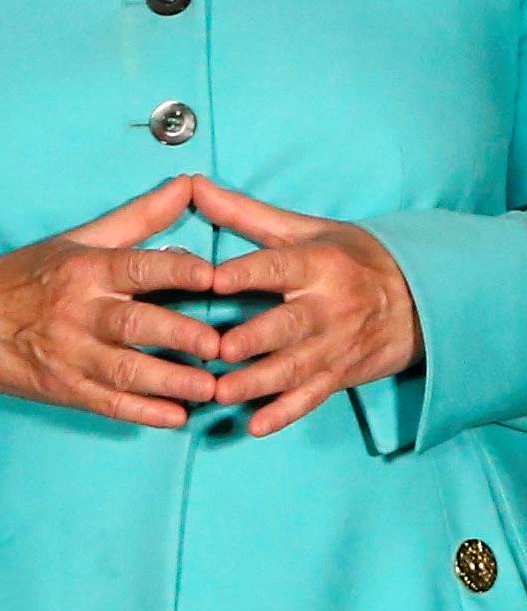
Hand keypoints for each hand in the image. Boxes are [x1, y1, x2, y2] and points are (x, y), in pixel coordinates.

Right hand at [0, 174, 219, 426]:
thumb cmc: (27, 276)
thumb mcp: (77, 239)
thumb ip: (138, 218)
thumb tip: (187, 185)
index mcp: (83, 269)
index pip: (135, 266)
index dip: (177, 269)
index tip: (216, 275)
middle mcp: (77, 311)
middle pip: (135, 324)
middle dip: (181, 336)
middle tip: (222, 345)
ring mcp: (70, 353)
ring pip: (127, 371)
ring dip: (172, 382)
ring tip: (212, 387)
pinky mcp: (65, 387)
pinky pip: (109, 404)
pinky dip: (144, 413)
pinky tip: (177, 417)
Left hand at [194, 175, 421, 437]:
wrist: (418, 299)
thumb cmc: (348, 256)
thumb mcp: (303, 229)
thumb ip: (243, 212)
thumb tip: (192, 184)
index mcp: (318, 264)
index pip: (278, 267)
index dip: (246, 273)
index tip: (213, 280)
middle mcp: (330, 307)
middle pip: (289, 325)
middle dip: (255, 339)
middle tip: (218, 349)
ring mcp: (336, 345)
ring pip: (295, 368)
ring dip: (258, 383)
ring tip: (221, 392)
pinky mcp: (340, 375)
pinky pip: (312, 397)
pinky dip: (284, 413)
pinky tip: (255, 425)